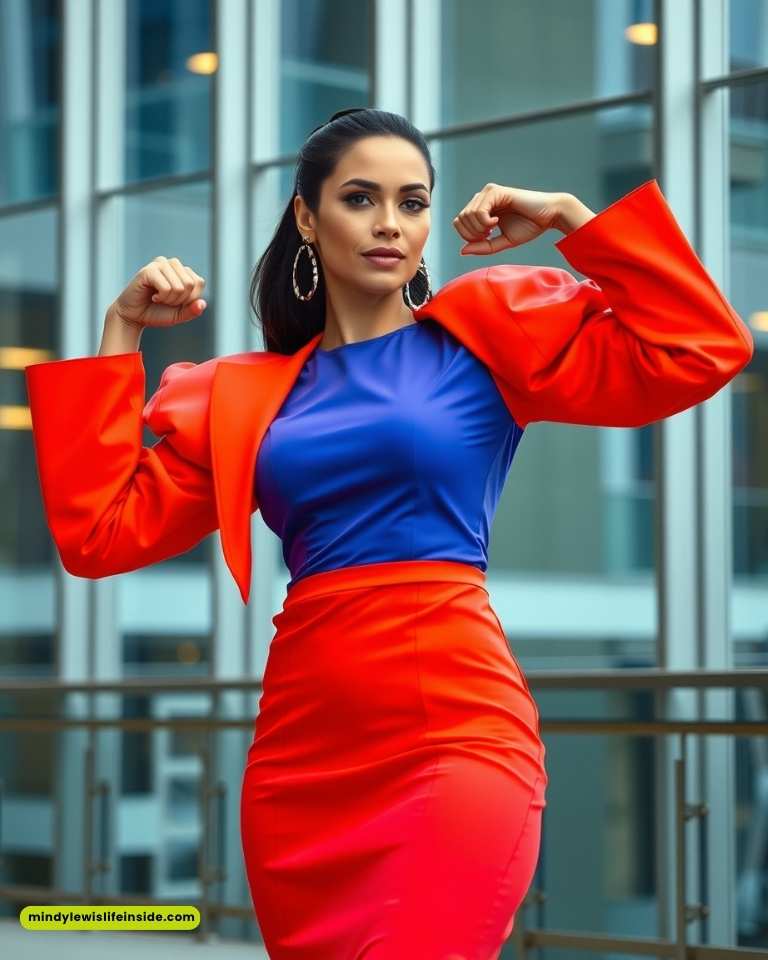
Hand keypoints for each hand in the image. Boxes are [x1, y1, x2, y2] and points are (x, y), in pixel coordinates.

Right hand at [109, 256, 206, 328]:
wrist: (134, 316)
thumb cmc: (157, 312)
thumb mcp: (180, 315)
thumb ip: (193, 310)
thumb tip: (202, 304)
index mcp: (182, 270)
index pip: (199, 282)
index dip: (189, 299)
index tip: (175, 302)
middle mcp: (172, 263)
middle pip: (190, 284)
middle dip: (179, 300)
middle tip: (165, 300)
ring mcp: (160, 264)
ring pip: (179, 286)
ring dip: (170, 299)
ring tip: (158, 298)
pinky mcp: (148, 270)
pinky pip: (167, 288)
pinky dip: (161, 298)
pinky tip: (153, 296)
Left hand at [453, 183, 569, 254]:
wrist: (549, 216)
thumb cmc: (529, 227)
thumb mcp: (502, 242)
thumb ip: (483, 247)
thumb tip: (462, 250)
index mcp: (482, 208)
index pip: (459, 223)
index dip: (468, 236)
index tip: (487, 238)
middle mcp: (483, 197)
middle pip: (460, 220)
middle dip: (473, 234)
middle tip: (490, 235)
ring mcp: (488, 192)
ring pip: (467, 215)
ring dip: (479, 229)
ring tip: (495, 228)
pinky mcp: (496, 191)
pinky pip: (478, 211)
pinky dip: (485, 222)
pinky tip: (497, 222)